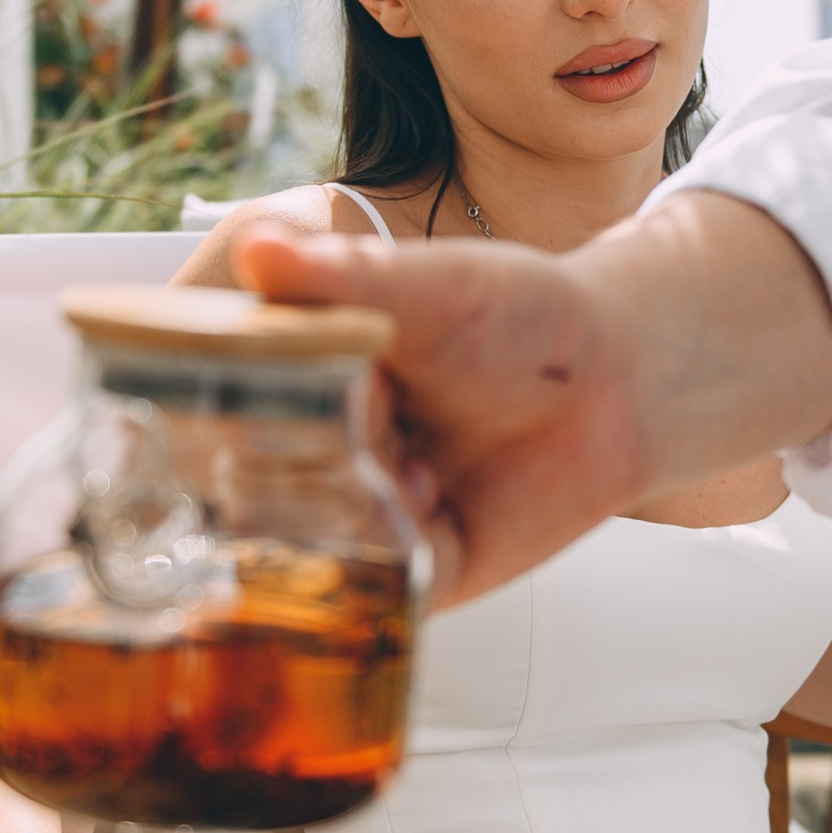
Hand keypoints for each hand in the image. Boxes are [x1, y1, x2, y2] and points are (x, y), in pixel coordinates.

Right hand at [236, 191, 831, 604]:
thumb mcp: (428, 288)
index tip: (229, 385)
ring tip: (413, 453)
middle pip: (247, 474)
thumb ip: (344, 278)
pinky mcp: (406, 570)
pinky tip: (435, 492)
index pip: (214, 396)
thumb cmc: (517, 318)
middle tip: (374, 406)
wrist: (617, 380)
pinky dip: (396, 539)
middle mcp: (310, 448)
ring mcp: (353, 513)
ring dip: (346, 496)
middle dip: (298, 448)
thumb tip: (260, 250)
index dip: (216, 398)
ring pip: (299, 534)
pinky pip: (367, 582)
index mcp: (295, 372)